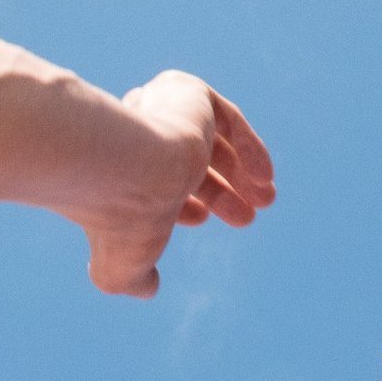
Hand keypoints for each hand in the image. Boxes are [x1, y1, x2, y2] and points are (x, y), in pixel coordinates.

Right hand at [85, 70, 275, 296]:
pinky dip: (248, 146)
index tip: (200, 220)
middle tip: (247, 217)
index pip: (154, 181)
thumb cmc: (118, 218)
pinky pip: (226, 117)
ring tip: (265, 201)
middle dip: (220, 191)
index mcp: (116, 169)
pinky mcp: (186, 92)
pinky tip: (264, 178)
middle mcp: (134, 135)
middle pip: (185, 159)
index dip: (184, 202)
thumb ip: (132, 278)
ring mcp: (159, 110)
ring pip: (208, 139)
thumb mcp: (120, 263)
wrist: (120, 169)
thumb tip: (148, 288)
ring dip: (240, 173)